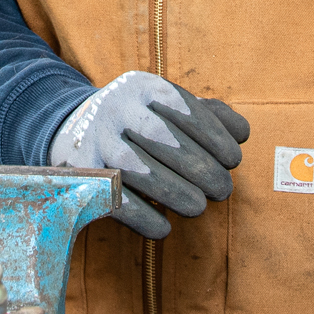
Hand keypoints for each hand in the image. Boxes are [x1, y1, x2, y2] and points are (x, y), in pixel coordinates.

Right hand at [49, 71, 249, 238]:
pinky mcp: (80, 173)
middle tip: (222, 189)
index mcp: (141, 86)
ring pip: (139, 170)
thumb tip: (241, 133)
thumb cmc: (138, 120)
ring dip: (177, 193)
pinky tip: (164, 227)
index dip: (215, 136)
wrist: (72, 130)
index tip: (234, 159)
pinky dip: (143, 217)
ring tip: (198, 206)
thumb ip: (208, 113)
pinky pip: (114, 199)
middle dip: (201, 168)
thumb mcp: (166, 105)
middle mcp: (114, 107)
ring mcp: (94, 139)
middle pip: (163, 139)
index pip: (184, 108)